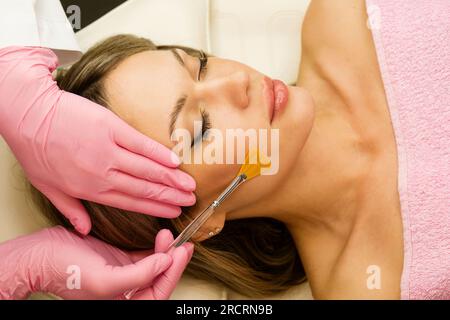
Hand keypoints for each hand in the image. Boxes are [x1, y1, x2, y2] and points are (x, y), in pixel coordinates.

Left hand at [0, 47, 195, 234]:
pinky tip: (175, 161)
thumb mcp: (48, 188)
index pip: (131, 203)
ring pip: (147, 169)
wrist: (29, 115)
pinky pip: (141, 144)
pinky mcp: (111, 128)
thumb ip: (71, 210)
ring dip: (171, 179)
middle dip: (170, 196)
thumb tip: (84, 230)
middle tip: (190, 200)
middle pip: (144, 188)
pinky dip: (159, 153)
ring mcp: (109, 150)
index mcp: (91, 190)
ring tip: (189, 185)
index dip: (155, 208)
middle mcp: (104, 173)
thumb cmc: (35, 150)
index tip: (173, 211)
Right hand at [0, 226, 192, 299]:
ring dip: (166, 252)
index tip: (181, 252)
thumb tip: (166, 261)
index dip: (173, 274)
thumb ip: (139, 274)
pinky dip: (155, 248)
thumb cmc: (66, 271)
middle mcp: (126, 292)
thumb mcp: (105, 279)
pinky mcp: (119, 261)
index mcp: (123, 303)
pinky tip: (161, 237)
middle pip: (159, 280)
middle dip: (173, 262)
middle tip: (183, 244)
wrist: (40, 255)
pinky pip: (144, 256)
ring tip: (173, 237)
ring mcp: (124, 276)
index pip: (158, 293)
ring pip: (154, 267)